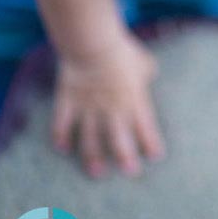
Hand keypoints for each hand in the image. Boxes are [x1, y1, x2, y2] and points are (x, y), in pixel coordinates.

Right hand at [51, 34, 164, 177]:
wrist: (92, 46)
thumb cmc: (123, 51)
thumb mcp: (145, 63)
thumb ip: (147, 74)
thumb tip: (147, 77)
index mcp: (133, 100)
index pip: (145, 127)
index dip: (151, 143)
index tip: (156, 157)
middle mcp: (111, 109)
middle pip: (119, 140)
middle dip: (125, 158)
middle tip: (130, 172)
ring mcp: (88, 108)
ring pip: (90, 139)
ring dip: (94, 157)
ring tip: (97, 172)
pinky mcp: (68, 102)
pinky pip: (62, 123)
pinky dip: (61, 136)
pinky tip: (62, 148)